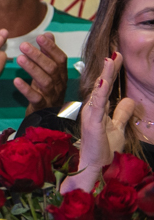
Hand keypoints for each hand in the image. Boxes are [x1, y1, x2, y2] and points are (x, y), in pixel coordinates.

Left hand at [15, 32, 68, 115]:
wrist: (49, 118)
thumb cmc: (47, 90)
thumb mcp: (50, 71)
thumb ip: (49, 53)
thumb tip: (48, 34)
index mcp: (61, 74)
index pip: (60, 58)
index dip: (51, 47)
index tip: (40, 37)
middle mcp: (59, 83)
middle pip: (51, 68)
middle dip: (38, 56)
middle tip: (23, 45)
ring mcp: (51, 95)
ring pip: (45, 81)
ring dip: (32, 69)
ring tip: (19, 59)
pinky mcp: (41, 106)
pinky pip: (35, 98)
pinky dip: (26, 89)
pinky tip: (16, 81)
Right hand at [63, 54, 134, 193]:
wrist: (96, 167)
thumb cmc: (103, 149)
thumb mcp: (118, 127)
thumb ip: (122, 113)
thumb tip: (129, 99)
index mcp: (97, 109)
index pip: (105, 87)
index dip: (111, 72)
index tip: (118, 57)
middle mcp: (91, 109)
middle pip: (100, 85)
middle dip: (109, 69)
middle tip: (116, 52)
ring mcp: (90, 115)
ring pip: (98, 91)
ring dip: (104, 75)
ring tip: (110, 60)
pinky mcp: (91, 123)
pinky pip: (96, 105)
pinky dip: (100, 92)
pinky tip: (104, 81)